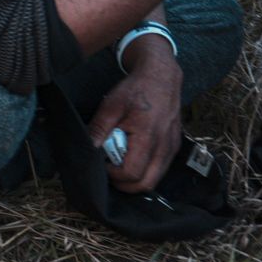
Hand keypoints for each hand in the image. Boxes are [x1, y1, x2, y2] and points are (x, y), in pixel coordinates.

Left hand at [88, 55, 183, 192]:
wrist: (161, 76)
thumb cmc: (136, 90)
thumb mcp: (111, 106)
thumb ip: (99, 129)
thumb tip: (87, 150)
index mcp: (148, 137)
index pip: (131, 173)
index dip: (113, 175)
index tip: (102, 164)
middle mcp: (164, 147)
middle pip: (146, 184)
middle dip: (124, 185)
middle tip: (109, 172)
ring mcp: (172, 148)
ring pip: (155, 179)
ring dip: (135, 179)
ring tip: (119, 165)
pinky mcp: (174, 146)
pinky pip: (160, 169)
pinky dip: (145, 171)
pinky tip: (131, 158)